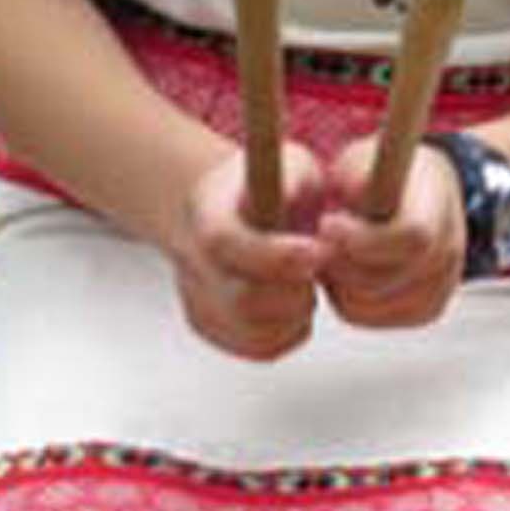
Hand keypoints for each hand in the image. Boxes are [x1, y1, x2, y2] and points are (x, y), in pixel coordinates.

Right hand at [170, 141, 327, 360]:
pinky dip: (290, 332)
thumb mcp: (287, 162)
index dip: (275, 255)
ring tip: (307, 283)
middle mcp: (191, 257)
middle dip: (295, 291)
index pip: (225, 242)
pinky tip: (295, 303)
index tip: (318, 251)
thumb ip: (293, 178)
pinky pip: (259, 348)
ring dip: (296, 314)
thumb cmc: (267, 183)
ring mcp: (196, 296)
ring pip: (253, 332)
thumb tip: (295, 194)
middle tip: (318, 269)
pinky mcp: (210, 324)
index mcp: (205, 211)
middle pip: (241, 299)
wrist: (228, 208)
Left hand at [315, 135, 465, 332]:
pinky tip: (342, 270)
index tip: (326, 223)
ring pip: (367, 305)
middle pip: (384, 280)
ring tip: (329, 251)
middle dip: (339, 262)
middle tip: (317, 240)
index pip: (411, 238)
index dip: (362, 238)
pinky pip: (368, 316)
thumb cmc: (392, 173)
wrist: (430, 195)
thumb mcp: (371, 158)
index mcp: (440, 208)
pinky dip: (345, 298)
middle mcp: (449, 253)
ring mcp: (440, 288)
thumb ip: (360, 174)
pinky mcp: (425, 310)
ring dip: (336, 282)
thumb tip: (353, 190)